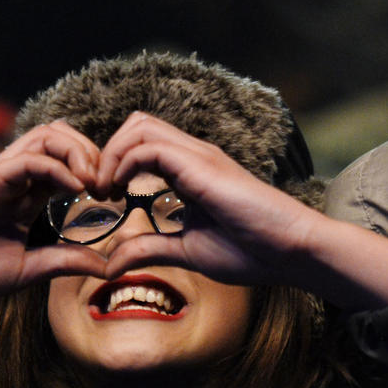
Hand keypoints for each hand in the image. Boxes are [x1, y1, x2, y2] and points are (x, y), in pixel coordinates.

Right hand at [0, 120, 107, 351]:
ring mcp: (1, 175)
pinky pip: (30, 157)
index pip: (68, 163)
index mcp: (25, 198)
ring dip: (80, 152)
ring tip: (94, 183)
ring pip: (48, 135)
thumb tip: (107, 266)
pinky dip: (59, 166)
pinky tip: (74, 188)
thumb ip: (64, 262)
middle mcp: (15, 180)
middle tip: (110, 187)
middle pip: (62, 138)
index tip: (115, 198)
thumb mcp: (26, 270)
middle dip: (95, 154)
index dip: (97, 172)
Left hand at [95, 112, 316, 284]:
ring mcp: (198, 156)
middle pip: (137, 124)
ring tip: (103, 189)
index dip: (114, 163)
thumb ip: (150, 249)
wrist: (290, 250)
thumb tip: (112, 263)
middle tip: (97, 189)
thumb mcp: (187, 250)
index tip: (103, 198)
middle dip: (107, 150)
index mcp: (191, 170)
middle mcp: (193, 155)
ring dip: (111, 154)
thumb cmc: (252, 250)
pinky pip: (150, 147)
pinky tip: (119, 191)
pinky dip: (124, 163)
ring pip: (139, 127)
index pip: (142, 143)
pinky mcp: (201, 166)